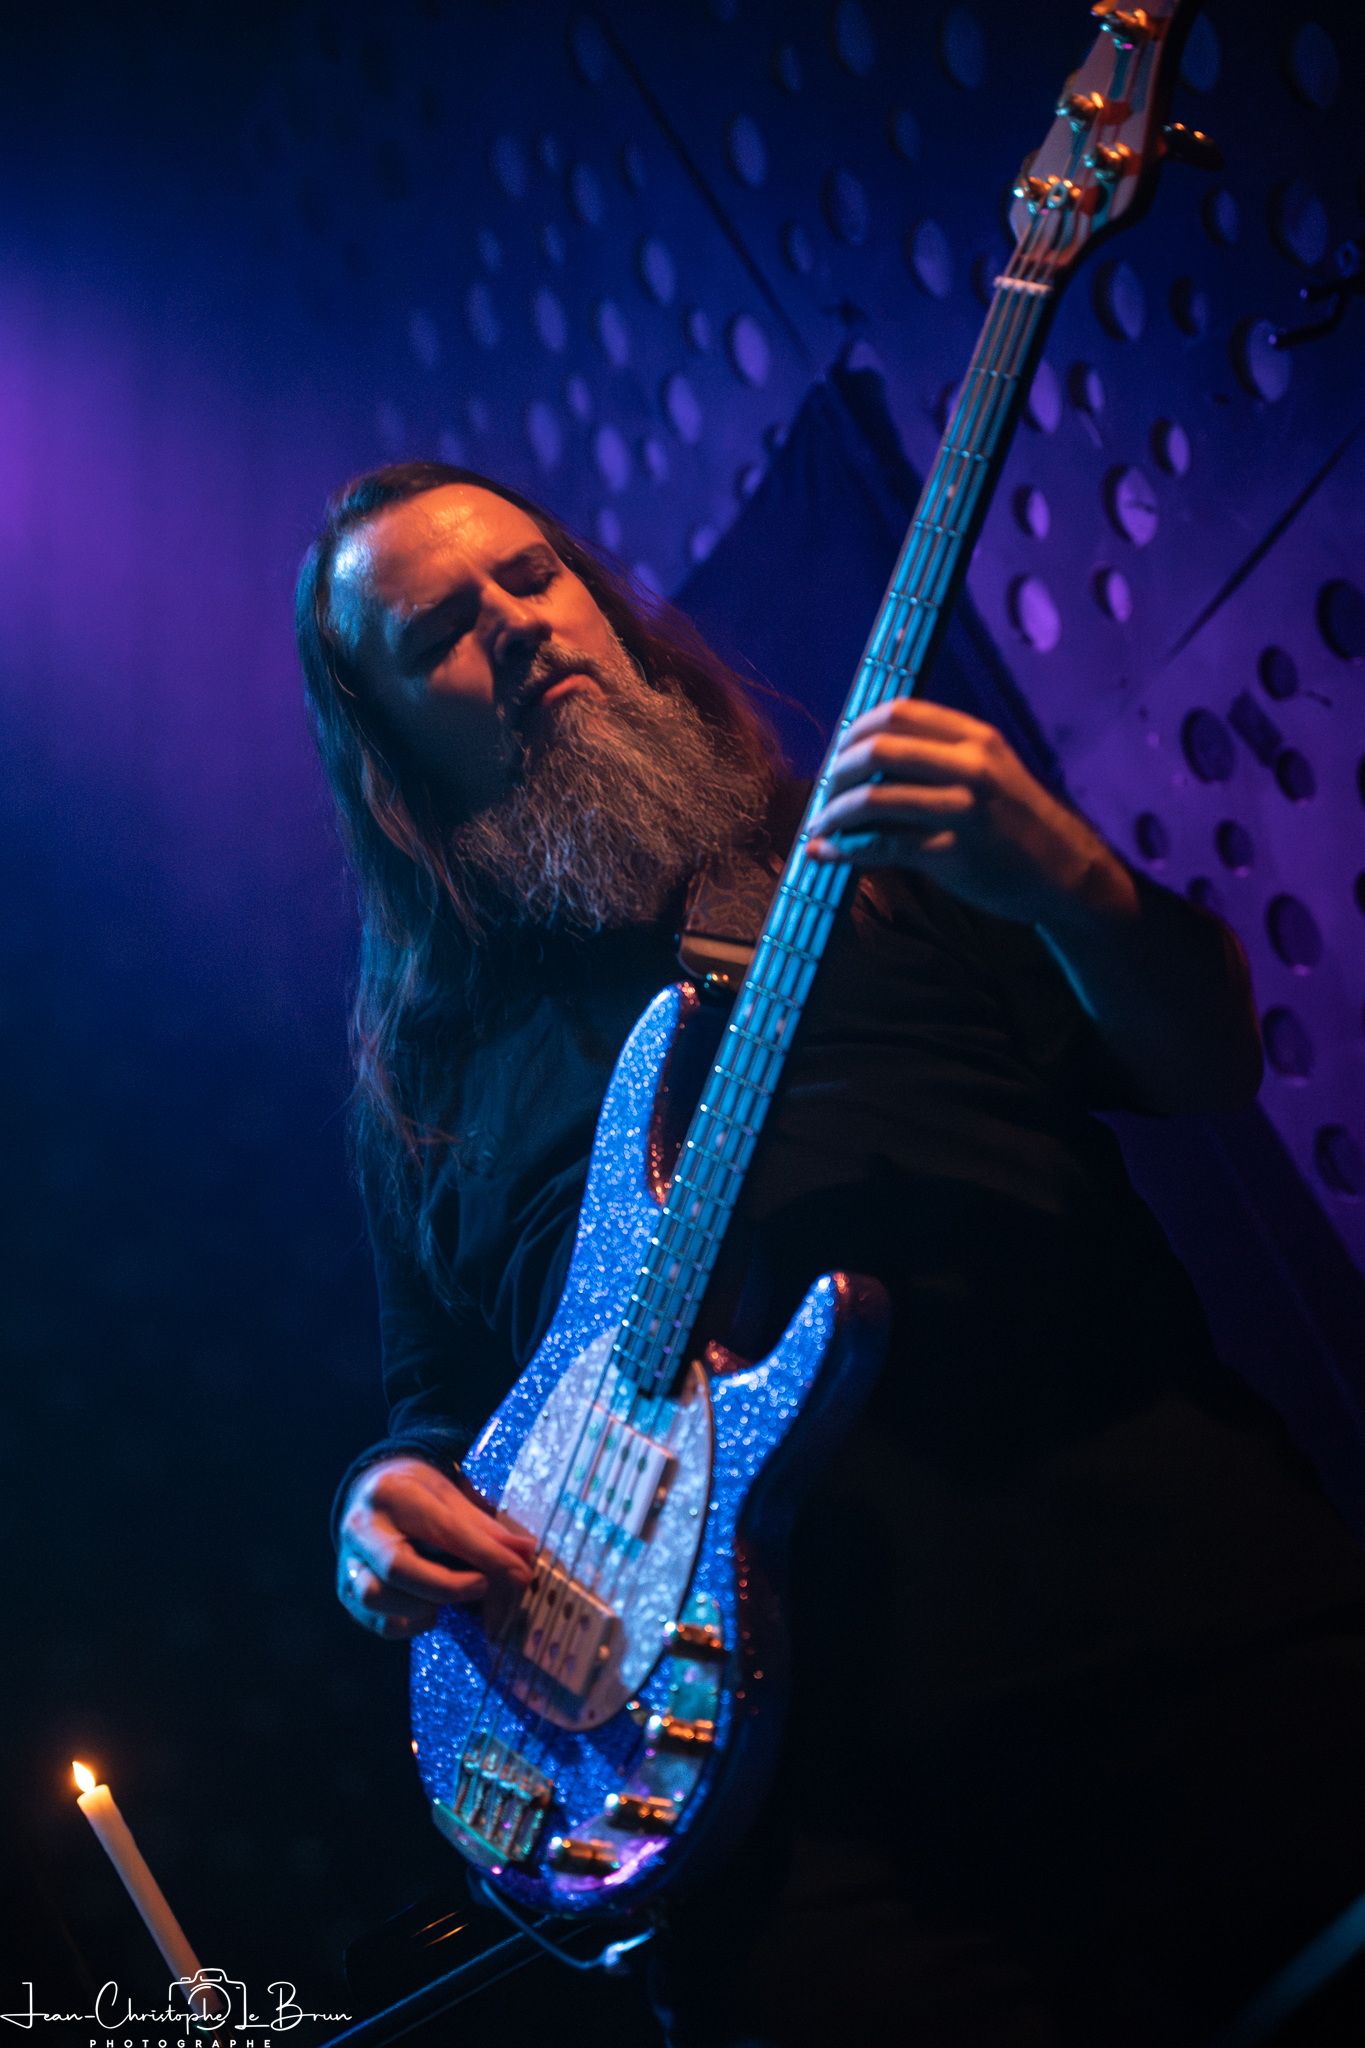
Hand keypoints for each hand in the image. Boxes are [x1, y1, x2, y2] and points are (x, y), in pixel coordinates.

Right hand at [337, 1457, 536, 1639]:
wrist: (370, 1491)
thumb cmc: (417, 1492)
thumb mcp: (449, 1493)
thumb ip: (484, 1526)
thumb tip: (525, 1553)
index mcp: (392, 1494)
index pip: (440, 1530)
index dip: (484, 1554)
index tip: (518, 1570)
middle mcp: (362, 1528)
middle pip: (398, 1568)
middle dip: (449, 1586)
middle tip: (483, 1586)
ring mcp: (348, 1562)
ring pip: (377, 1597)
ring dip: (423, 1606)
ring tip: (450, 1596)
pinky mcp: (346, 1591)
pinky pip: (377, 1622)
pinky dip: (410, 1624)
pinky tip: (430, 1609)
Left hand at [806, 699, 1136, 927]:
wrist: (1066, 874)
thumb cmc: (1016, 824)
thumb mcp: (989, 773)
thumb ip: (938, 759)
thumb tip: (865, 759)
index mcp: (975, 738)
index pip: (899, 713)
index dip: (855, 730)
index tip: (837, 752)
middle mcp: (970, 766)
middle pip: (879, 750)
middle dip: (837, 771)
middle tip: (821, 792)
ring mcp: (963, 810)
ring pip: (875, 800)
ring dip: (833, 814)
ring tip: (818, 827)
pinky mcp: (954, 853)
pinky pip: (882, 846)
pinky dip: (845, 850)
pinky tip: (827, 854)